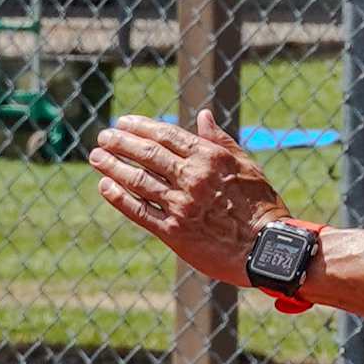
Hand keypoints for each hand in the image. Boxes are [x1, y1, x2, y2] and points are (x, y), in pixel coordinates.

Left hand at [88, 109, 287, 282]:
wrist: (267, 248)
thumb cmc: (262, 206)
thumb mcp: (246, 165)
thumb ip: (221, 141)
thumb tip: (203, 116)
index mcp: (210, 158)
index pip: (166, 135)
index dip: (141, 126)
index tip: (123, 122)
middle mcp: (193, 178)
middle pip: (147, 154)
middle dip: (121, 142)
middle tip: (103, 136)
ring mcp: (182, 205)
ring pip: (138, 180)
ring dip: (113, 166)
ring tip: (96, 157)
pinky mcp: (175, 231)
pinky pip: (140, 211)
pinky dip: (119, 198)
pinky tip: (105, 186)